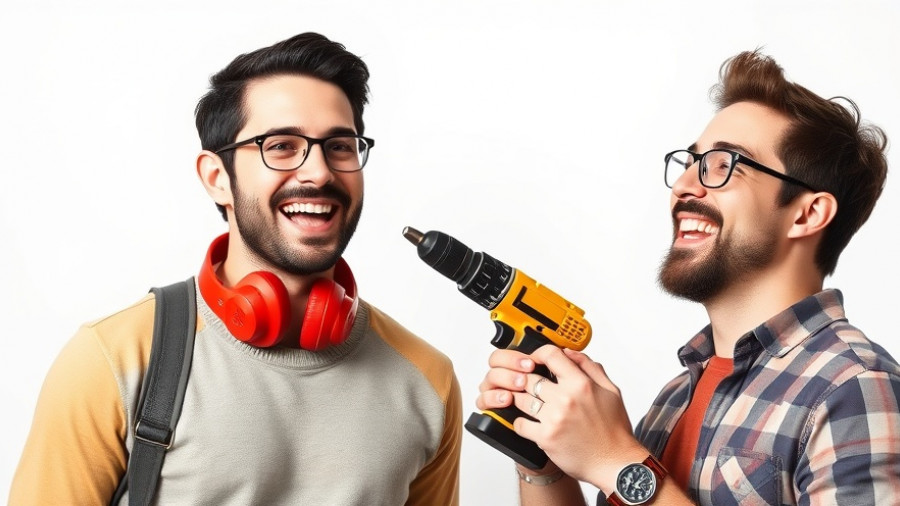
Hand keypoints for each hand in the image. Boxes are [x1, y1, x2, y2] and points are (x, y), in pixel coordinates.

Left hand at [477, 345, 645, 488]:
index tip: (536, 360)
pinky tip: (528, 422)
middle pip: (530, 377)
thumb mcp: (610, 391)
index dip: (538, 354)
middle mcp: (565, 399)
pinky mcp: (546, 438)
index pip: (551, 355)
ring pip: (521, 399)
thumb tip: (569, 353)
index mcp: (581, 384)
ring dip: (521, 400)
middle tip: (528, 385)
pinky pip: (520, 424)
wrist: (615, 464)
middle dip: (526, 379)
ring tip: (528, 403)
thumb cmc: (614, 430)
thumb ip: (590, 367)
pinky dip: (520, 422)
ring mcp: (554, 419)